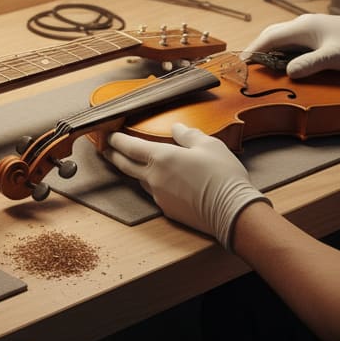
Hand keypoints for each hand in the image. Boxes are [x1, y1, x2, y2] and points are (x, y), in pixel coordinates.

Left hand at [103, 122, 268, 248]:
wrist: (233, 212)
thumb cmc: (223, 175)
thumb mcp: (209, 145)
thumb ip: (188, 134)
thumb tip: (177, 128)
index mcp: (161, 157)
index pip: (128, 147)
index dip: (116, 140)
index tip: (108, 136)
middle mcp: (154, 177)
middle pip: (125, 165)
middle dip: (113, 155)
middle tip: (106, 149)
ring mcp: (159, 196)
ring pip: (139, 180)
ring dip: (134, 171)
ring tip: (133, 163)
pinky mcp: (168, 210)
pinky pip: (154, 194)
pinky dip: (153, 185)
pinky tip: (160, 182)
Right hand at [242, 15, 339, 78]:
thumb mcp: (335, 58)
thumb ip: (310, 64)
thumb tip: (288, 72)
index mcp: (303, 27)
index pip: (270, 37)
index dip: (254, 49)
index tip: (241, 61)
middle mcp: (303, 25)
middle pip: (272, 35)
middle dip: (258, 48)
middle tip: (246, 63)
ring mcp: (310, 28)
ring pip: (282, 36)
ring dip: (269, 48)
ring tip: (260, 63)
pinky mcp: (317, 34)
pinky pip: (292, 40)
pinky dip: (281, 49)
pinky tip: (283, 60)